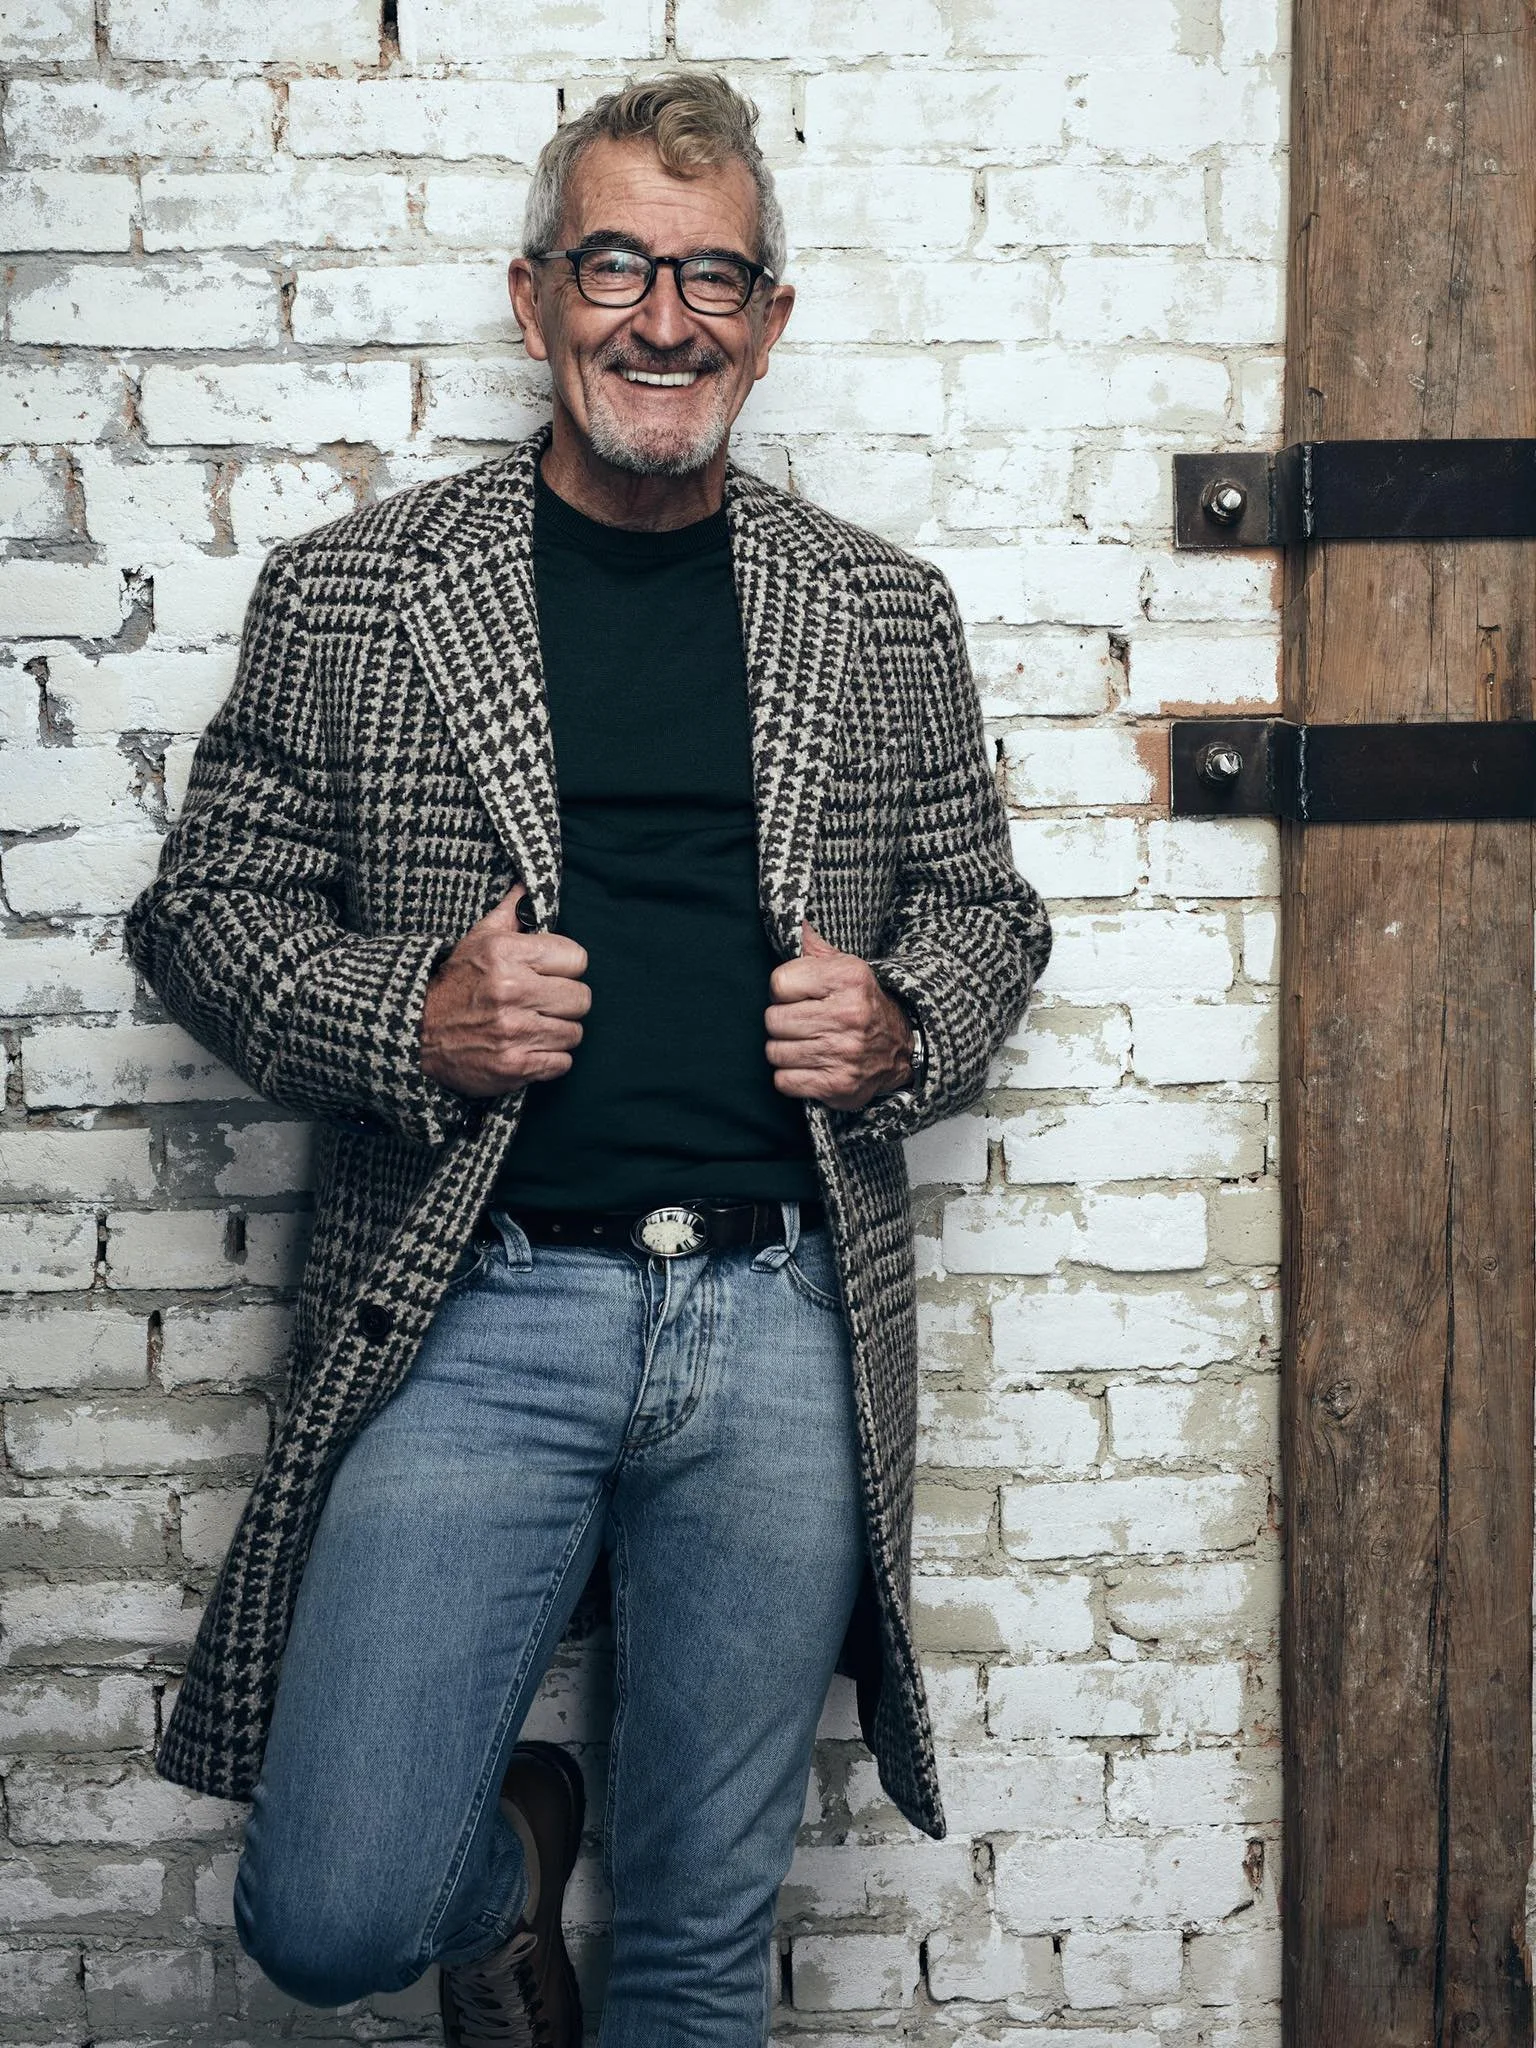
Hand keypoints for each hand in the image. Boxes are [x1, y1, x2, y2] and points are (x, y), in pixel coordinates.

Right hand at [419, 884, 590, 1096]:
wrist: (415, 1034)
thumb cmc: (454, 984)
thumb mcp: (477, 940)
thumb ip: (510, 913)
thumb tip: (531, 884)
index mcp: (506, 954)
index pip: (578, 958)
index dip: (566, 967)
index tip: (551, 973)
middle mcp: (511, 991)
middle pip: (582, 998)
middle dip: (565, 1002)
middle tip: (543, 1003)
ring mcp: (513, 1031)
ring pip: (575, 1033)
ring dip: (558, 1032)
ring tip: (533, 1026)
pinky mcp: (514, 1066)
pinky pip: (562, 1063)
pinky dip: (550, 1060)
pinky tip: (529, 1048)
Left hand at [765, 920, 913, 1109]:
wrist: (900, 1048)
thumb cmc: (860, 1002)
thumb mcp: (844, 966)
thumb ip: (813, 944)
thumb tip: (792, 917)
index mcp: (848, 978)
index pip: (778, 984)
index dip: (783, 991)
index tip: (799, 996)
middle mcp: (849, 1016)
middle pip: (773, 1020)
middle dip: (782, 1022)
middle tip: (802, 1022)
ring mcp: (844, 1054)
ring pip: (775, 1052)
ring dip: (785, 1050)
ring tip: (806, 1043)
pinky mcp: (838, 1086)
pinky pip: (784, 1081)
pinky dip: (791, 1076)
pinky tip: (809, 1065)